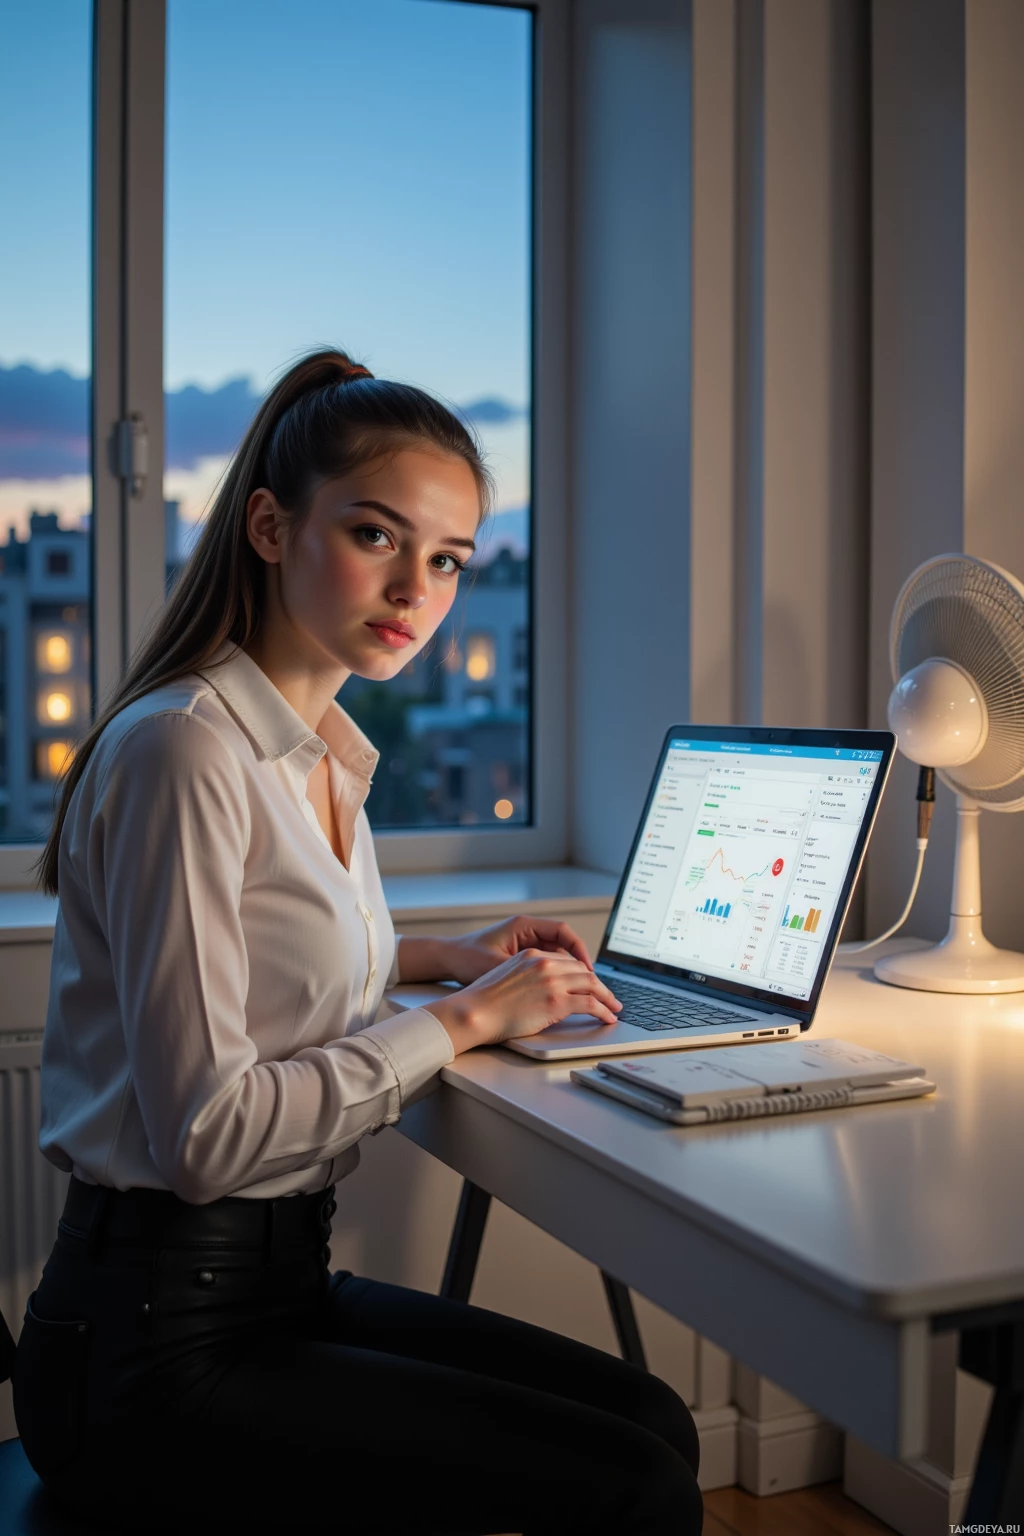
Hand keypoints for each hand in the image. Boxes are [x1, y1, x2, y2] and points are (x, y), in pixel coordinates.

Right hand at [425, 948, 621, 1053]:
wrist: (473, 1011)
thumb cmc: (482, 1002)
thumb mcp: (506, 977)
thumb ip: (528, 978)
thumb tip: (541, 992)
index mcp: (532, 955)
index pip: (567, 961)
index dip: (583, 974)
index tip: (591, 984)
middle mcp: (545, 963)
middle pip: (583, 971)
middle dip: (600, 985)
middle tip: (609, 998)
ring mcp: (552, 981)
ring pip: (592, 985)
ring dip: (607, 998)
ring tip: (614, 1008)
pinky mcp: (557, 1001)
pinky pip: (590, 1004)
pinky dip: (604, 1011)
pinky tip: (608, 1018)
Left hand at [441, 916, 594, 985]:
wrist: (446, 958)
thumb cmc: (466, 958)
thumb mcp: (496, 965)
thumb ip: (523, 973)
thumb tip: (550, 985)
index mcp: (523, 926)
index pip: (562, 932)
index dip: (579, 950)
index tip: (588, 969)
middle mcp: (526, 931)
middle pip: (564, 944)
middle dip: (579, 964)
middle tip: (592, 984)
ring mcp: (523, 942)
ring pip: (556, 954)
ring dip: (568, 971)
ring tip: (581, 990)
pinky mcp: (520, 955)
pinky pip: (545, 962)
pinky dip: (555, 975)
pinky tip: (560, 991)